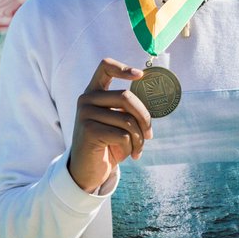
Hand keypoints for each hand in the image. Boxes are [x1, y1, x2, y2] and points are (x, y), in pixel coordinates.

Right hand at [67, 58, 152, 192]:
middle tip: (149, 134)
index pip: (105, 67)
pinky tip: (132, 155)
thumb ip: (127, 108)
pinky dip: (133, 147)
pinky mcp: (89, 131)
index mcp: (93, 92)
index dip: (123, 68)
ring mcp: (85, 114)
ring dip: (140, 138)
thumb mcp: (117, 122)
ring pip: (127, 120)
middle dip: (144, 117)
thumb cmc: (108, 143)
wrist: (88, 170)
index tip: (140, 75)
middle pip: (126, 97)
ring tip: (138, 149)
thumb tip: (153, 99)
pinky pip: (123, 135)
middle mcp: (86, 99)